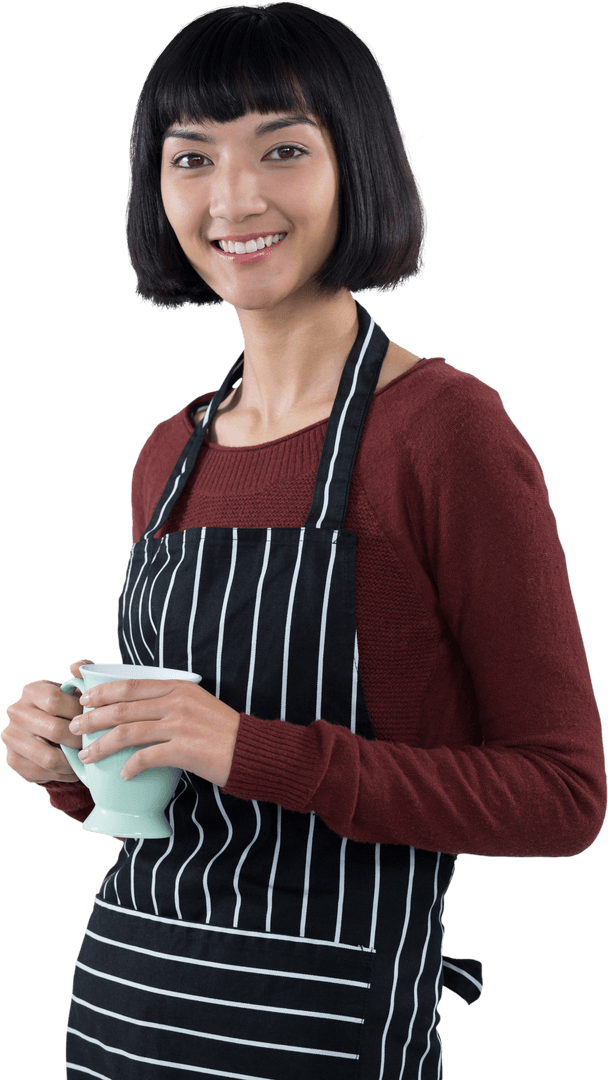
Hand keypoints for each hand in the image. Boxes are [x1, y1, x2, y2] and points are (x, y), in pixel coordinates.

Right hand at [2, 659, 91, 783]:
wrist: (46, 734)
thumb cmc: (67, 709)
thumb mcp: (74, 691)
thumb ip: (82, 675)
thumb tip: (77, 667)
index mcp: (32, 691)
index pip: (54, 700)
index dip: (77, 712)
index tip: (93, 718)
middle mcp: (16, 712)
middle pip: (54, 730)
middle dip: (79, 739)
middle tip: (94, 743)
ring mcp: (11, 737)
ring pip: (48, 757)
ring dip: (72, 761)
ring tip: (86, 759)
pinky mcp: (13, 760)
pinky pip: (43, 773)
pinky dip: (63, 774)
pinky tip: (73, 769)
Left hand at [68, 678, 240, 787]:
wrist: (251, 750)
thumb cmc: (223, 730)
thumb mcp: (196, 703)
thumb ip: (169, 702)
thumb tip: (136, 710)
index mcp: (177, 687)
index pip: (130, 685)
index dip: (102, 692)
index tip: (84, 699)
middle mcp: (176, 702)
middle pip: (122, 708)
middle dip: (92, 718)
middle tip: (74, 727)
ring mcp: (179, 725)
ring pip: (127, 732)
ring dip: (101, 745)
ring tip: (88, 755)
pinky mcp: (183, 750)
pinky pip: (146, 758)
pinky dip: (130, 767)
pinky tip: (122, 775)